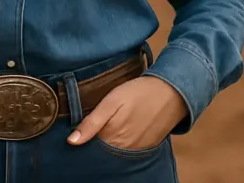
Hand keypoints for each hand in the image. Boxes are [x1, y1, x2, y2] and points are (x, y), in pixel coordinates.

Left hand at [66, 76, 187, 150]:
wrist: (171, 92)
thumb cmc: (138, 93)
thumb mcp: (111, 101)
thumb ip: (91, 123)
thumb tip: (71, 142)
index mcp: (112, 138)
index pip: (90, 147)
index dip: (83, 138)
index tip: (79, 130)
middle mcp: (124, 149)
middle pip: (103, 151)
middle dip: (96, 142)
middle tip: (98, 124)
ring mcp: (137, 149)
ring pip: (116, 151)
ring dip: (110, 142)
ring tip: (112, 125)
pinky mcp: (147, 146)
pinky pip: (130, 149)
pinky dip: (124, 142)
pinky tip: (124, 129)